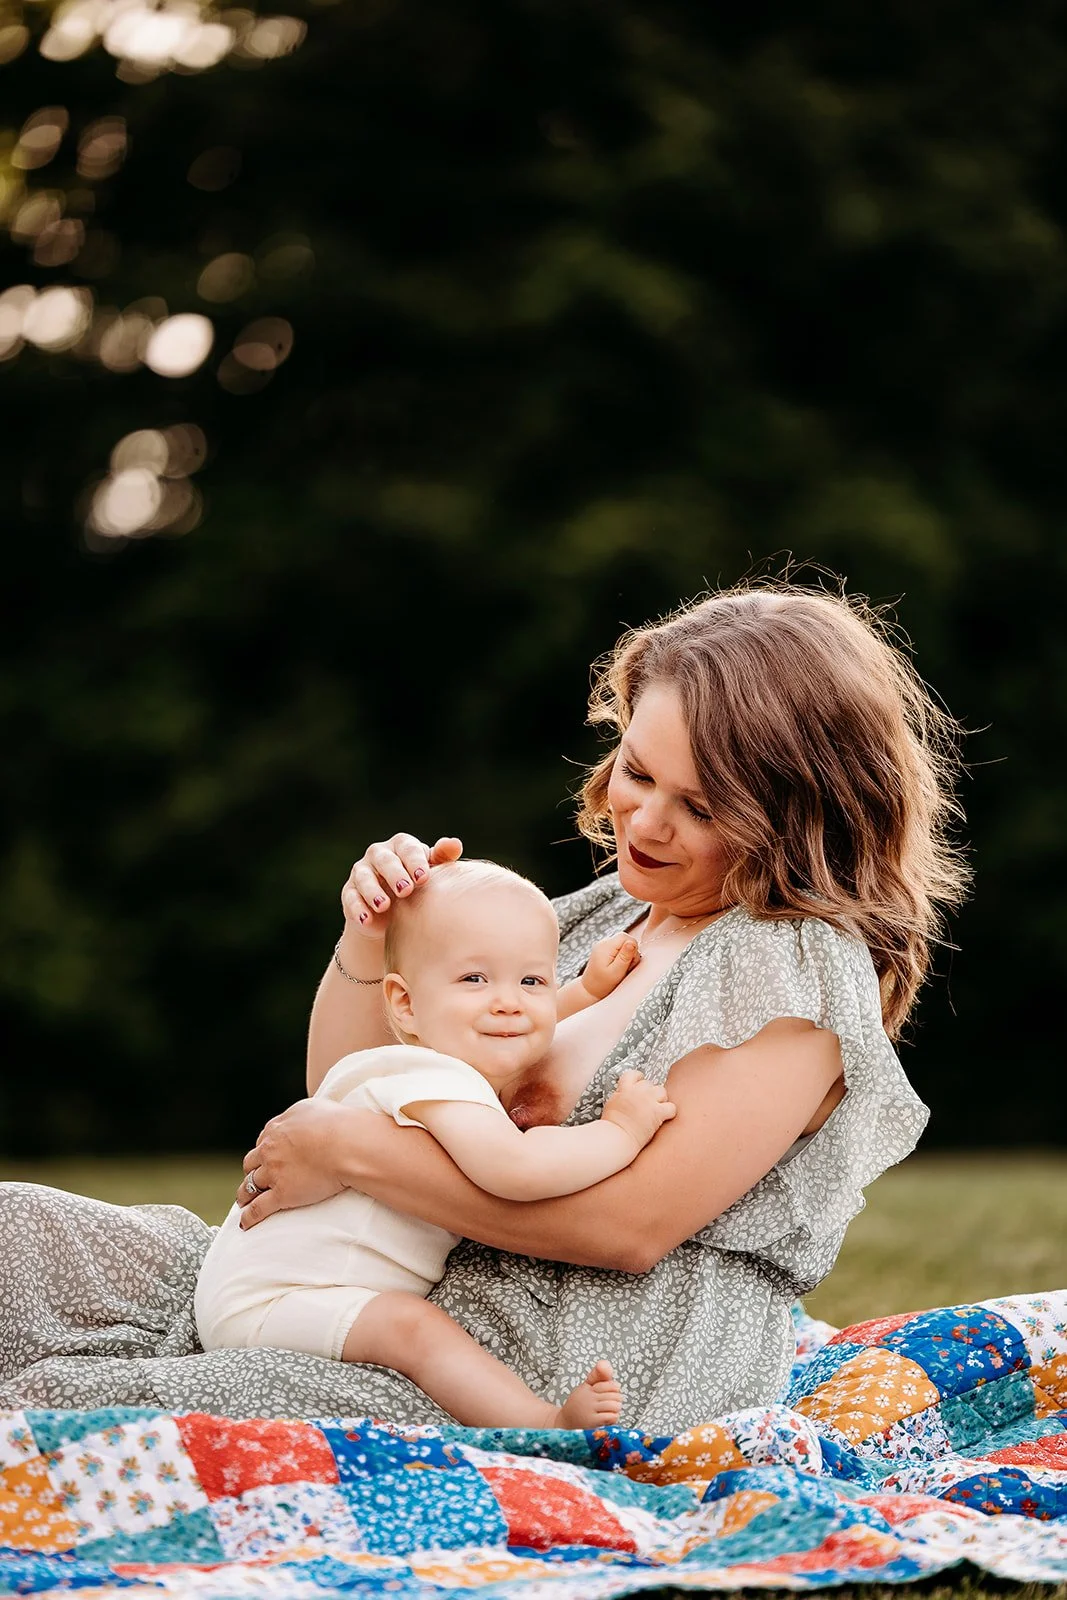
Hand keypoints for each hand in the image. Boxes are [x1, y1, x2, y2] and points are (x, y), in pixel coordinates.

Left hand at [235, 1098, 351, 1227]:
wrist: (347, 1145)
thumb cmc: (337, 1124)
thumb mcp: (313, 1108)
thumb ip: (298, 1114)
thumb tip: (298, 1119)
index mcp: (277, 1129)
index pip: (263, 1141)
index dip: (264, 1151)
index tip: (267, 1158)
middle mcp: (270, 1149)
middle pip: (252, 1162)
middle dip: (252, 1170)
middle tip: (254, 1178)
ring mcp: (274, 1173)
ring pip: (250, 1185)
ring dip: (245, 1193)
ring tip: (245, 1201)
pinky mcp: (281, 1194)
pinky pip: (258, 1208)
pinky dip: (249, 1217)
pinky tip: (245, 1223)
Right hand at [340, 832, 463, 944]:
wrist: (394, 914)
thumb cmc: (419, 885)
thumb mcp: (430, 872)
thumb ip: (442, 857)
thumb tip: (455, 844)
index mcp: (401, 846)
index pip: (407, 847)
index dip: (415, 861)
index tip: (424, 878)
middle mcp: (378, 855)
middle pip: (384, 859)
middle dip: (394, 874)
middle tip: (406, 890)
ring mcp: (361, 872)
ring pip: (363, 877)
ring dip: (373, 891)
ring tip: (384, 905)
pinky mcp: (349, 892)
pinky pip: (350, 898)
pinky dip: (357, 908)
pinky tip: (366, 920)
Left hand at [580, 933, 640, 1000]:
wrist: (589, 990)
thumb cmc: (602, 984)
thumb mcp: (616, 972)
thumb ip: (625, 957)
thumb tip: (632, 943)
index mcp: (605, 947)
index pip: (626, 937)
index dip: (633, 950)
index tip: (628, 963)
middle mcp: (603, 943)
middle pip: (625, 940)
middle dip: (630, 954)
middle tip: (624, 968)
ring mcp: (603, 945)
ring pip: (623, 944)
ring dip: (626, 956)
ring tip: (619, 969)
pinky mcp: (605, 950)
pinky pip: (618, 949)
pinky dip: (621, 958)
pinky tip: (616, 967)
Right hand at [601, 1068, 675, 1150]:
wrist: (616, 1137)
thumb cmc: (611, 1126)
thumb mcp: (611, 1104)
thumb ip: (620, 1097)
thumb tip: (623, 1097)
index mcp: (624, 1089)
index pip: (633, 1074)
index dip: (639, 1078)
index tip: (640, 1084)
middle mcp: (637, 1091)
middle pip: (649, 1084)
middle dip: (650, 1093)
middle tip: (648, 1104)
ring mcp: (649, 1101)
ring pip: (662, 1091)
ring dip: (661, 1099)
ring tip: (657, 1109)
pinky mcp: (658, 1113)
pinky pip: (671, 1107)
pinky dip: (670, 1112)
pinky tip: (665, 1118)